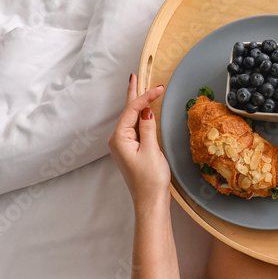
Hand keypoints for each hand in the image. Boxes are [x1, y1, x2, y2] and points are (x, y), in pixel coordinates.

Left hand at [108, 74, 169, 208]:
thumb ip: (147, 128)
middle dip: (133, 93)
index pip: (132, 110)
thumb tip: (146, 110)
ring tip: (138, 87)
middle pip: (127, 111)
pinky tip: (142, 110)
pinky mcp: (130, 150)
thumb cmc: (150, 180)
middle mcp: (117, 140)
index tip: (160, 88)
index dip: (145, 96)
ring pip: (130, 118)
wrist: (149, 202)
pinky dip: (139, 115)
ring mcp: (123, 145)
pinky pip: (134, 127)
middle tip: (135, 75)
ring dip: (136, 103)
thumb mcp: (151, 151)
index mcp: (119, 138)